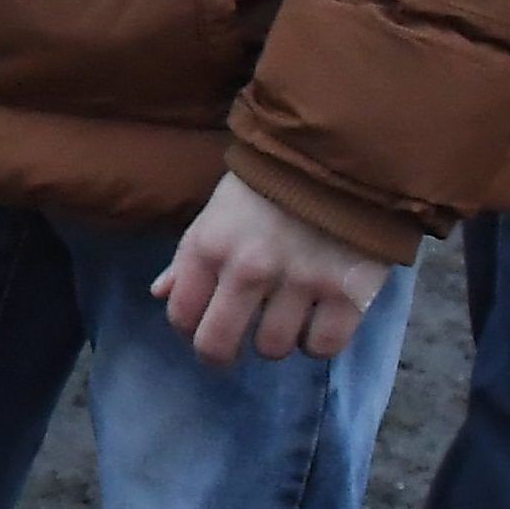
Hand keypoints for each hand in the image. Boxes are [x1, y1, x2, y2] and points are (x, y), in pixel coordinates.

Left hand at [152, 173, 396, 366]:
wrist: (343, 155)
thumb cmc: (271, 183)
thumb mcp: (218, 210)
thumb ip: (189, 256)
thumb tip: (161, 294)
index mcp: (209, 245)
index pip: (181, 315)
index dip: (190, 326)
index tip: (206, 322)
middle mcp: (249, 269)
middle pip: (218, 345)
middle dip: (222, 352)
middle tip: (237, 344)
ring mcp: (300, 282)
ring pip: (272, 348)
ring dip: (276, 340)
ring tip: (286, 317)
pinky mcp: (348, 292)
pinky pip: (323, 346)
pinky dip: (318, 341)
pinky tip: (318, 321)